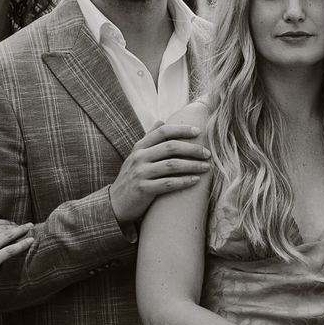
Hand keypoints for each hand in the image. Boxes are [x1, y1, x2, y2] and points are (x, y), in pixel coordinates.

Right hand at [0, 216, 34, 291]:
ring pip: (8, 235)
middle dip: (14, 225)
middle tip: (24, 225)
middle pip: (2, 227)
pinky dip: (23, 244)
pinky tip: (31, 241)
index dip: (3, 222)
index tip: (10, 223)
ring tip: (30, 228)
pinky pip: (11, 250)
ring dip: (21, 230)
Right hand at [109, 115, 210, 230]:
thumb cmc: (131, 178)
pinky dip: (184, 181)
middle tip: (208, 153)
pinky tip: (195, 181)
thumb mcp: (136, 156)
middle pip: (171, 147)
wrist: (115, 203)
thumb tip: (161, 121)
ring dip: (192, 165)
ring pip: (172, 165)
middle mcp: (139, 157)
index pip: (162, 132)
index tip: (198, 131)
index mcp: (139, 147)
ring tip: (206, 167)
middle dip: (192, 149)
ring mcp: (140, 173)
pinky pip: (168, 183)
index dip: (181, 129)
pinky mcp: (143, 189)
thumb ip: (149, 139)